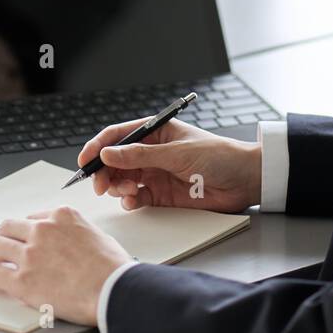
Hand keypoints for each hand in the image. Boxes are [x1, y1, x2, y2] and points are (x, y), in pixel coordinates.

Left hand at [0, 207, 131, 325]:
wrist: (112, 288)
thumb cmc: (112, 267)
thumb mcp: (98, 236)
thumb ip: (79, 234)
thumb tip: (76, 243)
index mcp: (62, 216)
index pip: (32, 217)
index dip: (23, 229)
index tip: (20, 236)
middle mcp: (42, 231)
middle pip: (8, 228)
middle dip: (0, 237)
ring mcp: (29, 254)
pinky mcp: (21, 280)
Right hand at [78, 118, 260, 212]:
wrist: (246, 180)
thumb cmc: (220, 155)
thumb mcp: (178, 153)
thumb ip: (141, 156)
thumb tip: (109, 154)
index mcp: (156, 132)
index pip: (118, 135)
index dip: (98, 146)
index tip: (85, 160)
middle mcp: (152, 152)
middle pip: (116, 161)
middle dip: (104, 172)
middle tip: (100, 184)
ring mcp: (156, 173)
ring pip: (123, 180)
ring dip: (117, 186)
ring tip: (127, 192)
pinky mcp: (162, 194)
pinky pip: (137, 197)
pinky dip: (130, 200)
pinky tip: (133, 201)